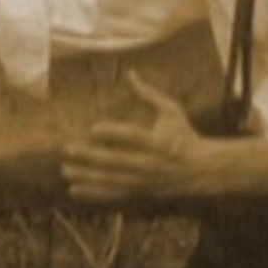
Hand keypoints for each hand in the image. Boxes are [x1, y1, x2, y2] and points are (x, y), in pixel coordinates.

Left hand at [62, 71, 213, 202]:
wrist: (201, 170)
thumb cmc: (184, 135)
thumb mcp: (172, 111)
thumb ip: (149, 94)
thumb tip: (130, 72)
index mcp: (158, 142)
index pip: (133, 138)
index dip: (114, 134)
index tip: (93, 128)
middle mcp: (149, 164)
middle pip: (117, 161)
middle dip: (91, 157)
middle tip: (68, 150)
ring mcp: (144, 181)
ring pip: (111, 181)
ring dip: (87, 177)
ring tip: (65, 171)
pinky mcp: (140, 192)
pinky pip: (114, 194)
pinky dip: (94, 194)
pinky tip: (74, 190)